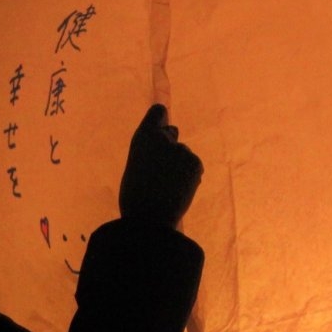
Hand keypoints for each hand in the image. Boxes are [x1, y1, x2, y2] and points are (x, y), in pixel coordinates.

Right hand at [117, 104, 202, 227]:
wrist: (149, 219)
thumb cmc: (136, 196)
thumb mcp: (138, 164)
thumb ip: (153, 149)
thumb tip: (174, 132)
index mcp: (143, 137)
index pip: (158, 112)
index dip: (160, 120)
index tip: (161, 128)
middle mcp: (163, 138)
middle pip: (172, 133)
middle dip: (170, 147)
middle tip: (162, 170)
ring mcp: (181, 149)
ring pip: (184, 155)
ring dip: (180, 166)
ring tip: (168, 187)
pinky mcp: (195, 162)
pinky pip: (194, 167)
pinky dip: (189, 177)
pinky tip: (179, 191)